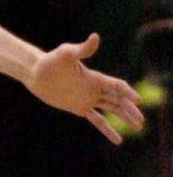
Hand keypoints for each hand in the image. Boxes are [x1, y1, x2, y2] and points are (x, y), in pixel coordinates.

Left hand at [25, 33, 143, 143]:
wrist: (35, 72)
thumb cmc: (50, 61)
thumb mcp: (66, 54)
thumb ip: (82, 49)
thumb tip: (95, 37)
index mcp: (95, 78)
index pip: (117, 86)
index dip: (128, 93)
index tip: (137, 101)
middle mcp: (94, 88)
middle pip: (118, 100)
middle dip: (130, 110)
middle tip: (141, 122)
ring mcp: (87, 99)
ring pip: (111, 110)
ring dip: (124, 118)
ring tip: (138, 128)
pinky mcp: (78, 107)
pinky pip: (97, 120)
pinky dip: (107, 129)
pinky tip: (118, 139)